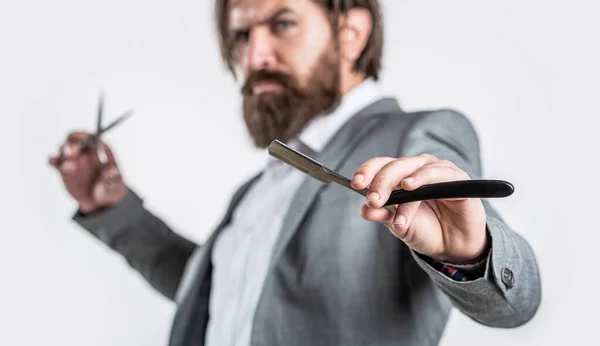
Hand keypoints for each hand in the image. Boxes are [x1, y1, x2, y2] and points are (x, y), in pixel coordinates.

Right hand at [48, 131, 125, 212]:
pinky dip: (52, 159)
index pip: (91, 137)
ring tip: (70, 167)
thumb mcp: (115, 185)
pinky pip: (55, 161)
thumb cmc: (111, 190)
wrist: (99, 204)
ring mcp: (74, 160)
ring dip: (64, 152)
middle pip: (75, 140)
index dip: (85, 135)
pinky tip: (53, 162)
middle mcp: (86, 153)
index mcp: (100, 151)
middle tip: (72, 154)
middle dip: (72, 143)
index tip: (81, 137)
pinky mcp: (63, 170)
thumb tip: (112, 172)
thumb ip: (112, 178)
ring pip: (64, 148)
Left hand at [351, 154, 488, 264]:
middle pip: (394, 166)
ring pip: (412, 169)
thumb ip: (383, 215)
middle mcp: (417, 169)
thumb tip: (363, 210)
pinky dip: (422, 178)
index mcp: (400, 176)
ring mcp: (437, 170)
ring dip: (398, 186)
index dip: (367, 171)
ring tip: (387, 201)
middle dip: (380, 182)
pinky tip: (410, 187)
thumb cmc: (427, 230)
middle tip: (372, 200)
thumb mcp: (399, 225)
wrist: (454, 247)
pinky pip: (438, 172)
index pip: (380, 166)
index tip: (356, 184)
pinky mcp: (457, 177)